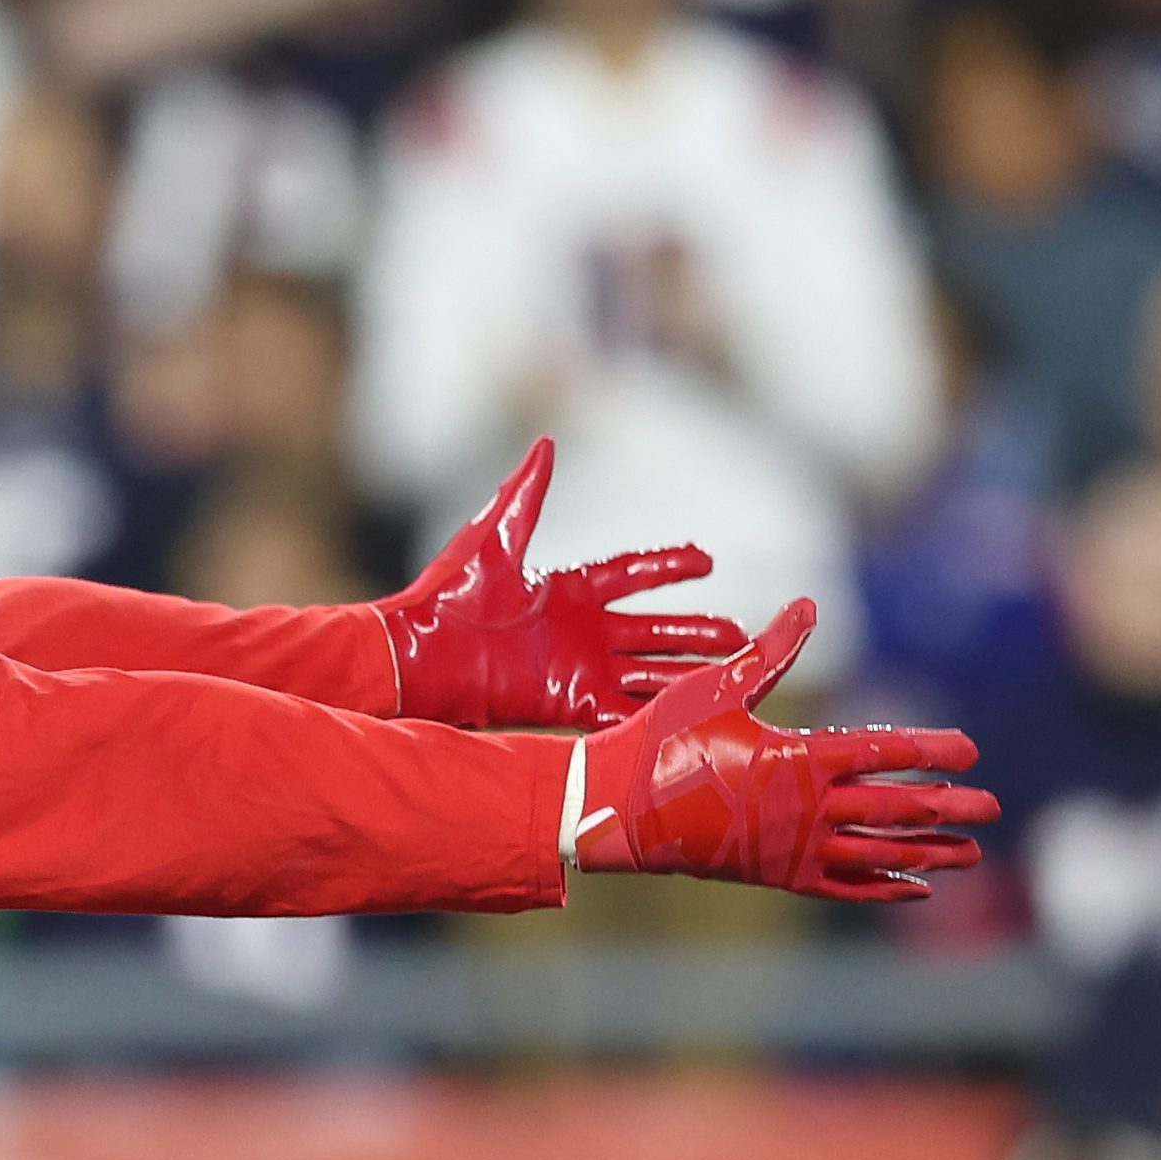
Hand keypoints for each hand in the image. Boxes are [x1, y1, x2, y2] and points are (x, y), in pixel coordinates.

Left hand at [376, 437, 742, 730]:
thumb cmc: (445, 596)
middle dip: (697, 632)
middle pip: (655, 629)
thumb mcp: (492, 538)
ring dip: (690, 673)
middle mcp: (580, 631)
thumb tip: (545, 443)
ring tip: (736, 672)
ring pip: (649, 671)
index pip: (631, 573)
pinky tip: (693, 716)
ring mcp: (577, 669)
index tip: (708, 560)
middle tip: (743, 634)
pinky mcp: (567, 703)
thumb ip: (525, 495)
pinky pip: (623, 710)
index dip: (669, 567)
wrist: (417, 654)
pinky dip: (656, 714)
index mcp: (566, 589)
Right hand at [574, 598, 997, 900]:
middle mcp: (808, 809)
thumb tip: (807, 603)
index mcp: (799, 758)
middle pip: (896, 807)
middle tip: (993, 806)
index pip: (884, 751)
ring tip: (971, 854)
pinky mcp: (776, 875)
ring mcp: (794, 848)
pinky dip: (882, 887)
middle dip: (948, 806)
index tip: (969, 750)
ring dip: (929, 852)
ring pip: (879, 852)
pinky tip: (915, 888)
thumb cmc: (660, 742)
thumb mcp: (715, 687)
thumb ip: (770, 651)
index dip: (930, 750)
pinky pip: (843, 886)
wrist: (616, 809)